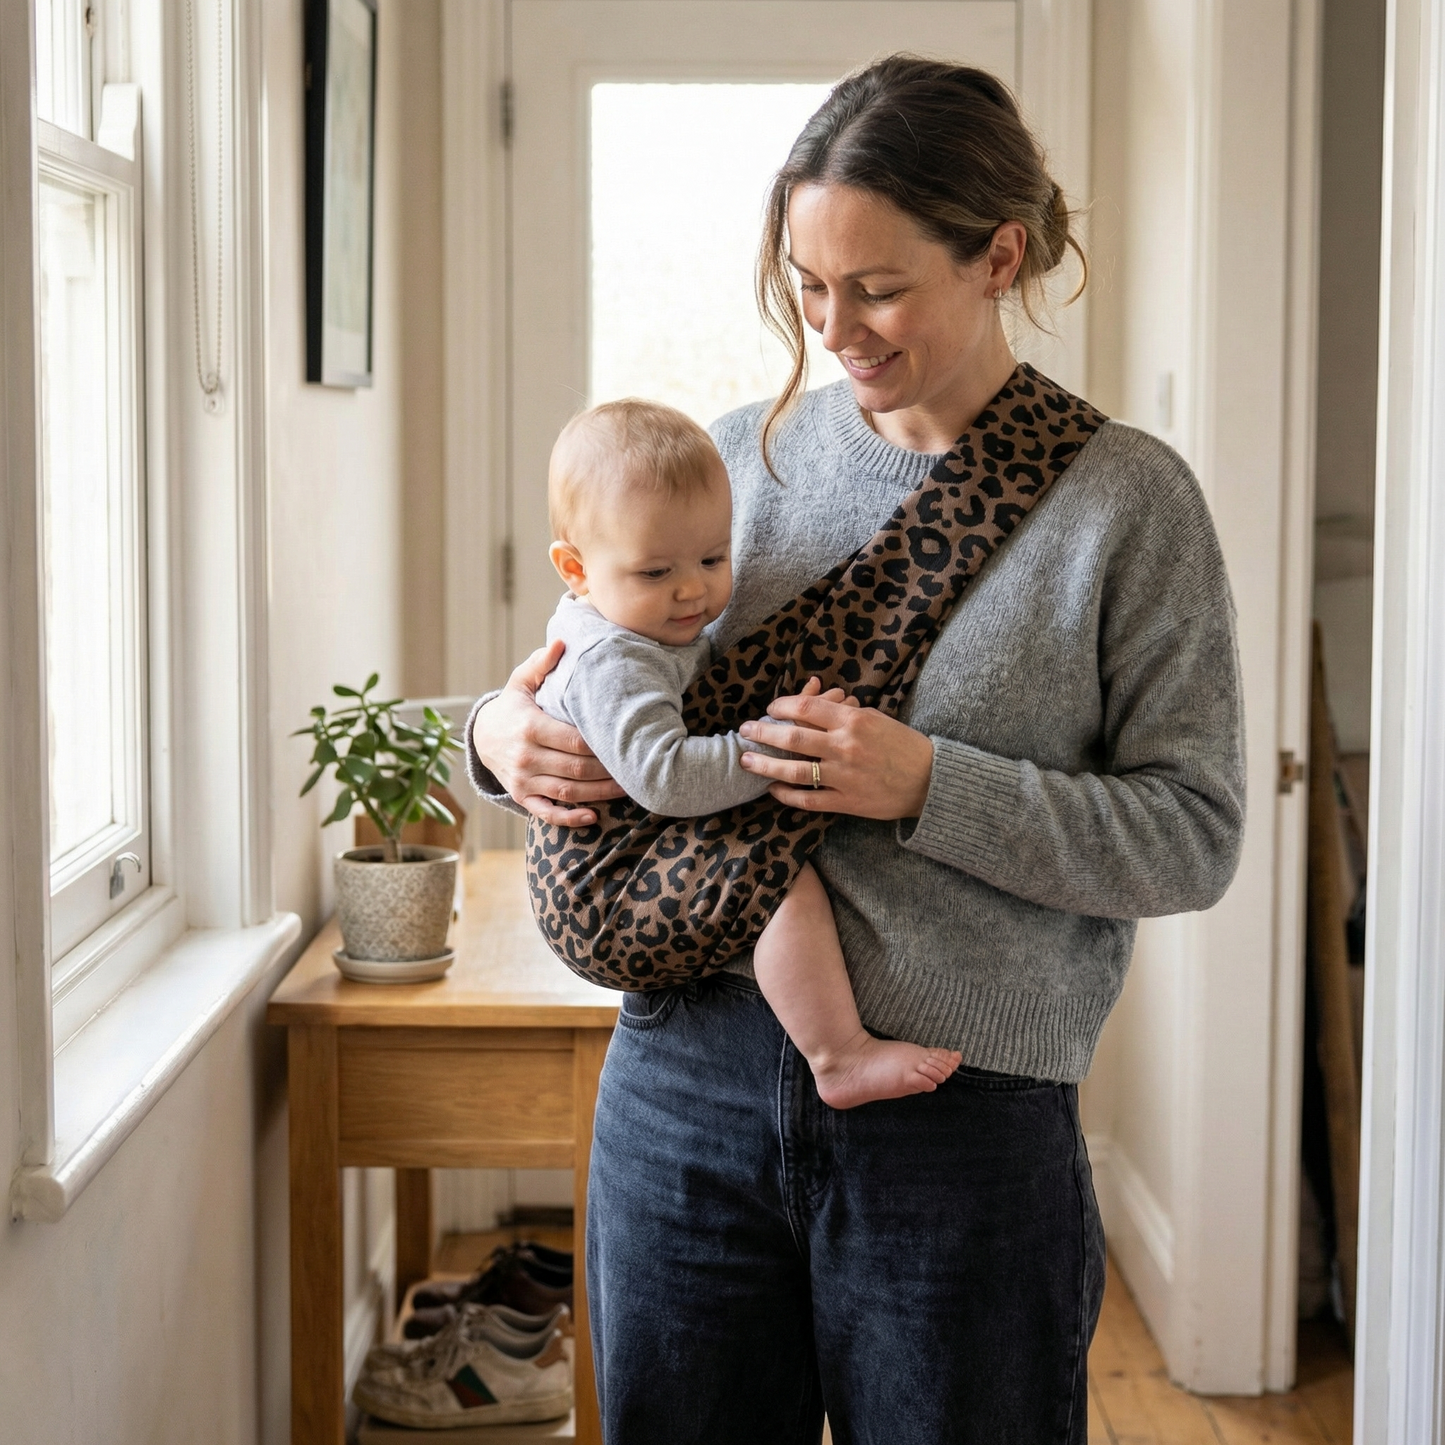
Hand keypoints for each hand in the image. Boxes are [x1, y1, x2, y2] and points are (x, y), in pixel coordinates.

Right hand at [472, 640, 624, 825]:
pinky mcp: (521, 797)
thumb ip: (542, 663)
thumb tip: (562, 642)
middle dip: (608, 771)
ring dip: (599, 794)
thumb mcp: (521, 681)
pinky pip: (547, 813)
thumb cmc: (512, 706)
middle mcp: (526, 757)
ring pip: (567, 793)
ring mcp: (522, 780)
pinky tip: (593, 817)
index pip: (575, 740)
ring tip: (627, 788)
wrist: (480, 736)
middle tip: (637, 767)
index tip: (628, 742)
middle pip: (576, 769)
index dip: (603, 744)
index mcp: (530, 727)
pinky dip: (570, 819)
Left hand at [739, 686, 933, 820]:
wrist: (930, 780)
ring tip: (746, 761)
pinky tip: (773, 789)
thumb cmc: (903, 745)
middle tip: (745, 730)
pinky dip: (786, 795)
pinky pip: (808, 800)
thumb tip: (811, 706)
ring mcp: (844, 776)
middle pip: (792, 738)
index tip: (772, 708)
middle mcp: (845, 747)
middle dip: (763, 733)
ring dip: (765, 765)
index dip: (783, 706)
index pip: (807, 707)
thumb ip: (842, 713)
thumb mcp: (875, 718)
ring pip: (794, 771)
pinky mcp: (846, 802)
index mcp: (853, 720)